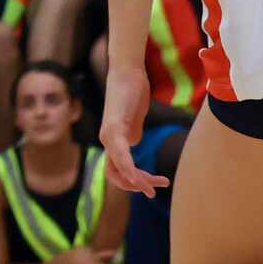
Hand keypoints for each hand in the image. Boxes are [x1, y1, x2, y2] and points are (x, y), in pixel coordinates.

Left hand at [100, 64, 165, 195]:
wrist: (128, 73)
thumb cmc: (131, 94)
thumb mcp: (133, 120)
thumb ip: (131, 134)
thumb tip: (133, 143)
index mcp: (113, 142)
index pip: (118, 172)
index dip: (133, 183)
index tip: (151, 188)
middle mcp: (107, 140)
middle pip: (115, 175)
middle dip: (134, 186)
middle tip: (153, 190)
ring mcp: (109, 134)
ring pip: (118, 168)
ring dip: (136, 181)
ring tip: (155, 186)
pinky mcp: (114, 126)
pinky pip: (120, 153)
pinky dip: (129, 168)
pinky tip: (139, 176)